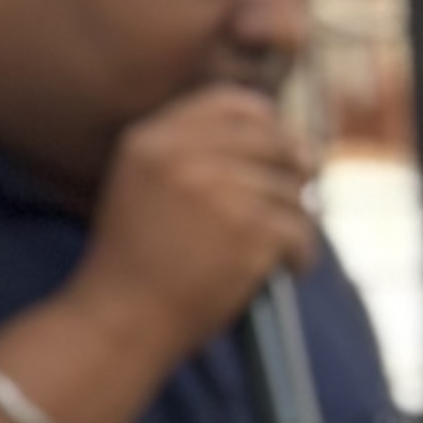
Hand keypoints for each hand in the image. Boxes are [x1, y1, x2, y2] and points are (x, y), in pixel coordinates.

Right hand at [71, 80, 322, 365]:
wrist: (121, 319)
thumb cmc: (137, 260)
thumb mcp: (143, 187)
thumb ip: (196, 154)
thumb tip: (295, 144)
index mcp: (151, 141)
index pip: (232, 103)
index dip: (265, 122)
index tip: (278, 149)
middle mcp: (183, 157)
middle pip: (275, 142)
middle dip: (292, 173)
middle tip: (288, 203)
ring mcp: (219, 192)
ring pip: (293, 192)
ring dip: (292, 223)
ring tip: (271, 251)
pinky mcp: (250, 230)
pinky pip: (301, 231)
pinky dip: (299, 256)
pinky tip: (283, 271)